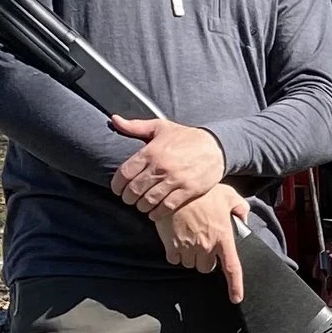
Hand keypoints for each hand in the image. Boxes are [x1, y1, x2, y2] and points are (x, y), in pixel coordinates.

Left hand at [108, 117, 226, 214]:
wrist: (217, 146)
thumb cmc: (186, 138)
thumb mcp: (161, 127)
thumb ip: (135, 126)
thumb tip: (114, 119)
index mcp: (151, 151)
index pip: (124, 174)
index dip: (117, 185)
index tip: (118, 190)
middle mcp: (162, 166)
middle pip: (134, 190)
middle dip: (128, 198)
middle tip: (130, 199)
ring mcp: (176, 179)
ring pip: (148, 201)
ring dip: (141, 206)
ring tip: (142, 205)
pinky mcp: (188, 190)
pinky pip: (166, 207)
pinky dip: (157, 213)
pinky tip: (154, 212)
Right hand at [154, 184, 248, 302]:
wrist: (175, 187)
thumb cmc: (203, 191)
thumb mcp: (228, 195)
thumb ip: (240, 207)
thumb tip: (243, 218)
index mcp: (224, 236)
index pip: (232, 268)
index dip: (235, 286)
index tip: (236, 298)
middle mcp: (207, 246)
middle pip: (206, 268)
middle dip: (206, 260)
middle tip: (202, 243)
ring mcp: (188, 247)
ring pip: (190, 264)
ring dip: (190, 256)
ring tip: (189, 237)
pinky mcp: (171, 246)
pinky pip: (174, 259)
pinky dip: (175, 253)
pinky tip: (176, 239)